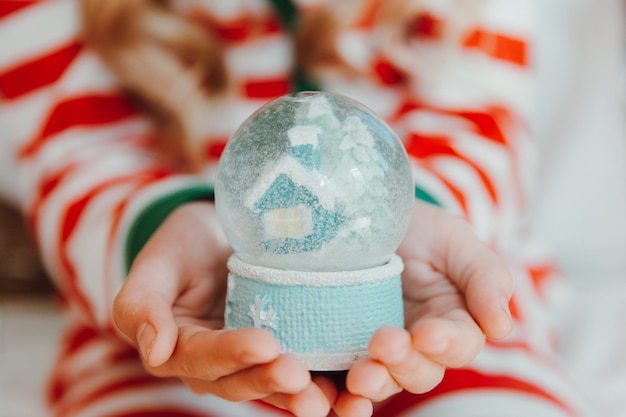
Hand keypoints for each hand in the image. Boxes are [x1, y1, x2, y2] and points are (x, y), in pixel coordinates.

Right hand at [113, 202, 333, 416]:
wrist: (221, 236)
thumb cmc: (186, 244)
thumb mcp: (158, 263)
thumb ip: (141, 304)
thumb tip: (153, 350)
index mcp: (180, 348)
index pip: (203, 357)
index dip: (231, 354)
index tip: (264, 343)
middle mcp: (217, 366)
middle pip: (241, 380)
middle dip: (269, 380)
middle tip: (298, 374)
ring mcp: (251, 363)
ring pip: (274, 386)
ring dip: (300, 395)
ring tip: (327, 396)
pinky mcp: (284, 352)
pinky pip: (302, 374)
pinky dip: (324, 383)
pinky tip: (349, 390)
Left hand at [337, 200, 513, 414]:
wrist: (366, 217)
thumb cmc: (420, 229)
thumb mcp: (455, 240)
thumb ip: (485, 278)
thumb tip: (501, 328)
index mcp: (453, 322)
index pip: (459, 344)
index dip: (446, 344)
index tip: (428, 332)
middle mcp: (419, 345)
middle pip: (421, 372)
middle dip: (405, 363)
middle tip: (384, 342)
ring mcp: (380, 351)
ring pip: (385, 382)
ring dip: (375, 384)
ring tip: (361, 375)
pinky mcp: (344, 350)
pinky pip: (344, 382)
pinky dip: (343, 396)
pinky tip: (335, 398)